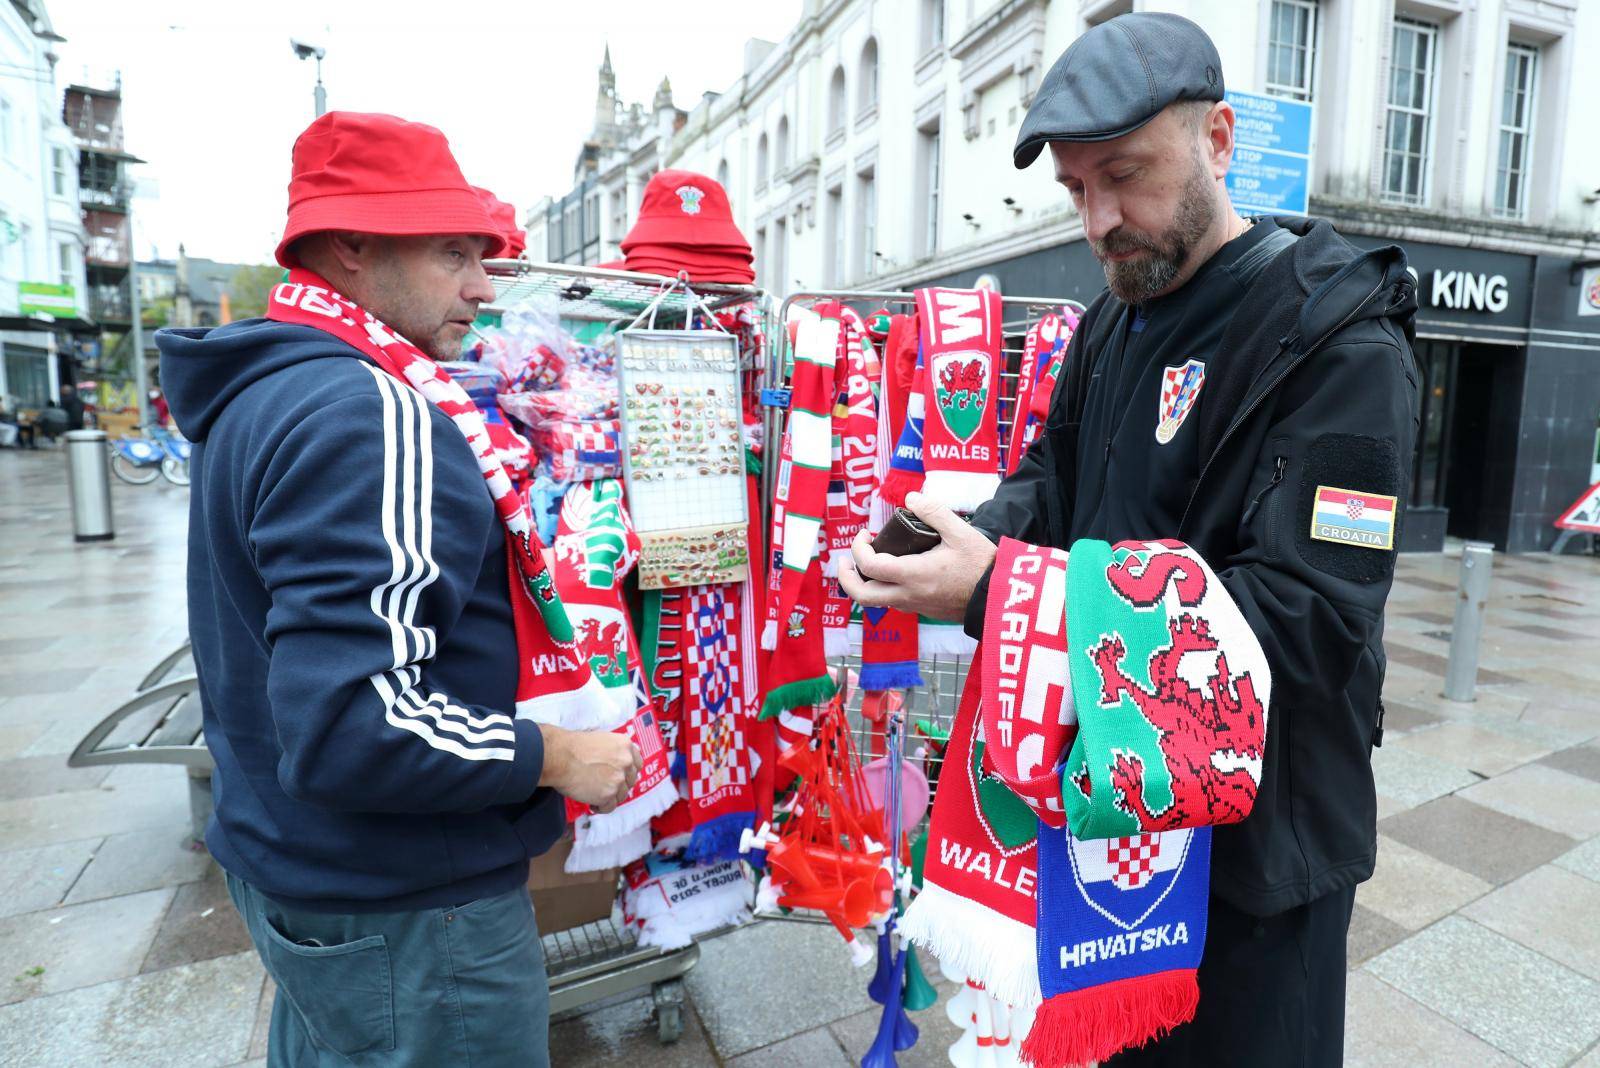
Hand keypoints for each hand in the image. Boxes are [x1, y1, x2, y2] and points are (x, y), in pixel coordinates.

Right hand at [538, 725, 641, 811]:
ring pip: (621, 795)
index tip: (621, 777)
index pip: (637, 763)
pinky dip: (601, 808)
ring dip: (609, 797)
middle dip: (618, 786)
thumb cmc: (572, 748)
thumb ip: (613, 753)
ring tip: (594, 795)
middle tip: (604, 787)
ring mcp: (618, 778)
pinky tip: (591, 803)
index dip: (628, 773)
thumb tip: (617, 767)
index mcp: (625, 745)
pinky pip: (610, 807)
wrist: (559, 756)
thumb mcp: (600, 741)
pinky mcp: (608, 794)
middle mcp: (626, 761)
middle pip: (630, 781)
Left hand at [838, 491, 997, 621]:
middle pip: (862, 595)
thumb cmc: (982, 564)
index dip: (858, 548)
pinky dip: (884, 589)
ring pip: (876, 602)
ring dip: (866, 583)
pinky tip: (895, 572)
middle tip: (847, 559)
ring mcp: (916, 606)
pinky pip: (894, 603)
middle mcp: (909, 595)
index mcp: (914, 574)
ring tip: (870, 562)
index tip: (866, 534)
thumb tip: (910, 499)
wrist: (1000, 597)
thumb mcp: (960, 531)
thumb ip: (934, 511)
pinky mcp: (924, 611)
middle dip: (847, 576)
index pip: (869, 565)